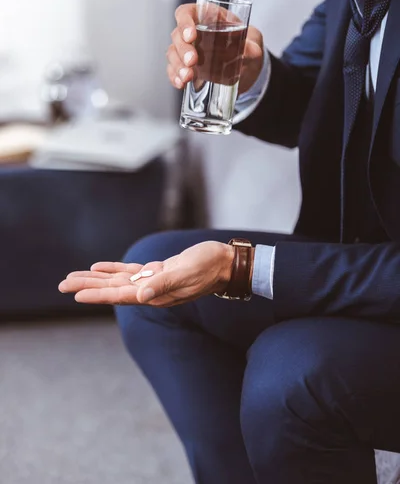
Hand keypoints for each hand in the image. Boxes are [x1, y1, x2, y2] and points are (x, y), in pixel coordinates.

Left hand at [59, 241, 234, 307]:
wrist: (224, 264)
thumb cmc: (208, 267)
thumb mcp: (186, 273)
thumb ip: (163, 284)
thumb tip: (141, 296)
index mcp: (155, 294)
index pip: (120, 295)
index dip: (97, 293)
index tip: (75, 294)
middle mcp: (150, 290)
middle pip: (112, 288)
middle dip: (87, 286)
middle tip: (62, 285)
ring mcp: (153, 281)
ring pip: (117, 279)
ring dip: (96, 278)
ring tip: (73, 277)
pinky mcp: (158, 270)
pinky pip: (130, 271)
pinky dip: (113, 268)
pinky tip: (100, 267)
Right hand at [167, 3, 264, 94]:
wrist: (248, 68)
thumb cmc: (248, 47)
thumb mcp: (254, 43)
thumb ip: (252, 47)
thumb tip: (248, 51)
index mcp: (207, 17)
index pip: (187, 13)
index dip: (185, 22)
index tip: (191, 36)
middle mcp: (193, 32)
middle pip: (177, 35)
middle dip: (182, 49)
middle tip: (192, 61)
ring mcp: (187, 50)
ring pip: (173, 53)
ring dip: (177, 65)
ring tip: (187, 77)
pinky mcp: (187, 67)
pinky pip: (174, 70)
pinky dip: (175, 77)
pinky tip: (180, 84)